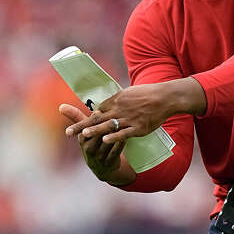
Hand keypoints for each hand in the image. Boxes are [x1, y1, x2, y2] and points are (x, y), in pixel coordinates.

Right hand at [59, 104, 127, 182]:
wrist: (103, 167)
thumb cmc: (93, 143)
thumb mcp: (85, 131)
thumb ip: (76, 117)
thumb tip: (61, 106)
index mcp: (82, 139)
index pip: (87, 127)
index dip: (94, 119)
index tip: (100, 112)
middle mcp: (89, 148)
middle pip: (97, 134)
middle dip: (105, 125)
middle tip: (113, 116)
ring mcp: (99, 156)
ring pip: (107, 142)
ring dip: (114, 133)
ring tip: (121, 124)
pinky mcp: (109, 162)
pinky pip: (116, 151)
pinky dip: (120, 143)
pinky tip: (126, 136)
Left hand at [64, 77, 205, 143]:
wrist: (165, 98)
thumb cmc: (148, 94)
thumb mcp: (130, 93)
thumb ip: (118, 100)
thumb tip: (108, 104)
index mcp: (117, 100)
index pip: (99, 110)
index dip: (88, 118)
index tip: (77, 124)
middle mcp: (120, 109)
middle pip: (97, 119)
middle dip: (82, 126)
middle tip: (68, 132)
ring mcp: (129, 119)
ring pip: (108, 126)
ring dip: (94, 131)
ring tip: (83, 136)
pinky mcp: (138, 127)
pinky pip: (124, 133)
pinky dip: (114, 137)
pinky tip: (105, 140)